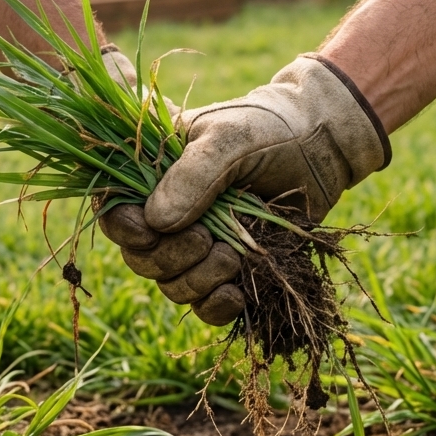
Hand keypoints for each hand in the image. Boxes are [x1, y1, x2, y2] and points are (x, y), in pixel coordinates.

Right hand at [99, 54, 389, 324]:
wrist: (321, 147)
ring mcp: (199, 244)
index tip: (150, 231)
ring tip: (234, 255)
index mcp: (154, 175)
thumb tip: (155, 221)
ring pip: (173, 285)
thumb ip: (193, 173)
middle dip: (171, 257)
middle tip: (207, 238)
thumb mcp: (230, 138)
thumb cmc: (269, 128)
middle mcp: (170, 213)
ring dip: (199, 279)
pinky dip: (215, 307)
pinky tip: (235, 295)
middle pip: (141, 258)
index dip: (124, 229)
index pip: (115, 211)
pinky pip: (205, 305)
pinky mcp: (228, 269)